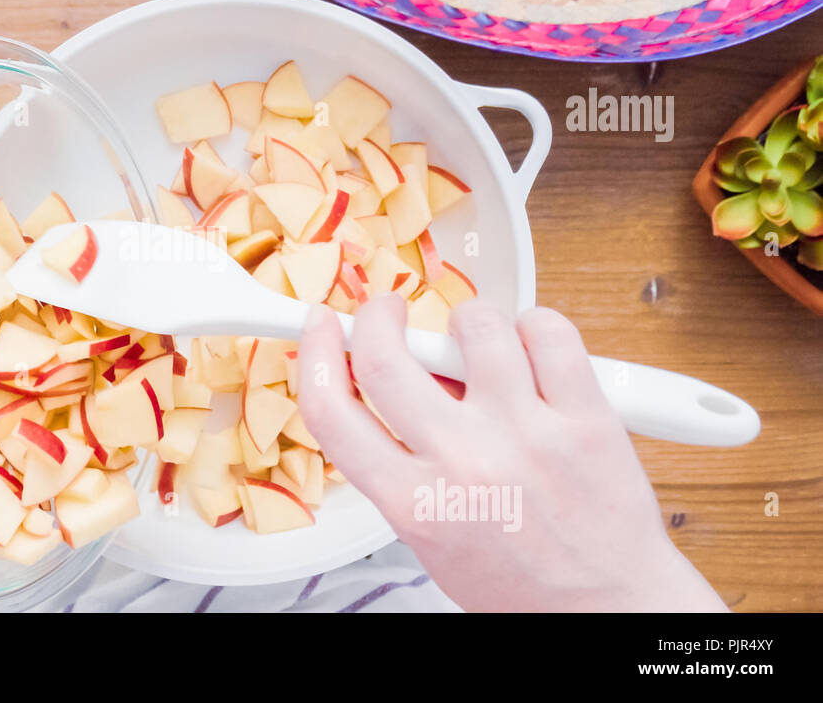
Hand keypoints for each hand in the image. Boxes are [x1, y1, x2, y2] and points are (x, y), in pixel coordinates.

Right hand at [298, 296, 725, 611]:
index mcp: (415, 504)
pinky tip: (529, 347)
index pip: (330, 410)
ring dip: (465, 320)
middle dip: (377, 315)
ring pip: (475, 327)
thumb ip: (399, 463)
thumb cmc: (519, 581)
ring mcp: (528, 436)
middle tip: (386, 311)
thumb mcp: (428, 536)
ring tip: (475, 341)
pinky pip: (548, 333)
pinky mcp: (586, 419)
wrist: (606, 609)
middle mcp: (467, 465)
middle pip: (387, 356)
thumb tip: (388, 378)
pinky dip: (533, 325)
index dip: (315, 353)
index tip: (322, 328)